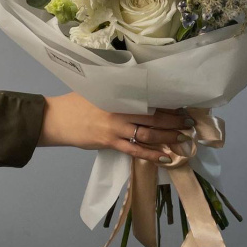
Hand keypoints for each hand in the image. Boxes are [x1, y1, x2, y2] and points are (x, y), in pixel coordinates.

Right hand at [37, 92, 193, 163]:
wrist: (56, 118)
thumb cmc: (77, 101)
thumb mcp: (98, 89)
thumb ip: (117, 90)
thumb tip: (138, 89)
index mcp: (118, 96)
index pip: (148, 100)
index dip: (167, 104)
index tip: (182, 106)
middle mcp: (119, 111)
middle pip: (152, 117)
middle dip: (173, 121)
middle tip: (190, 123)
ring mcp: (115, 129)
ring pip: (147, 134)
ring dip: (167, 137)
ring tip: (184, 139)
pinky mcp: (110, 143)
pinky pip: (135, 151)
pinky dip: (151, 155)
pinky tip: (165, 157)